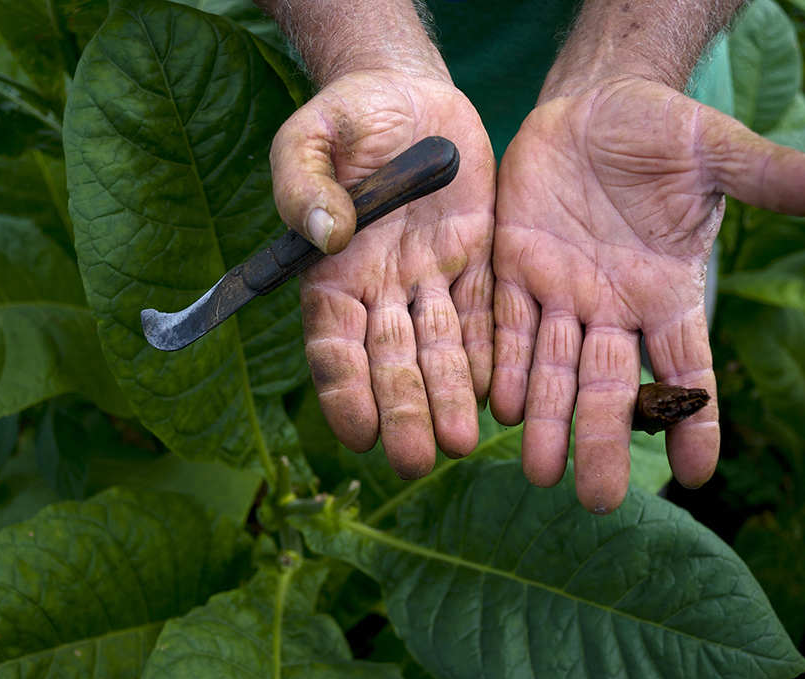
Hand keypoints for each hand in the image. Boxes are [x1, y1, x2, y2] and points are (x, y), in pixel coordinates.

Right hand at [271, 69, 495, 478]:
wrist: (409, 91)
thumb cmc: (347, 115)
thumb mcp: (312, 136)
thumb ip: (305, 183)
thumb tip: (324, 236)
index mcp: (332, 271)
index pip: (334, 346)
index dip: (344, 391)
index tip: (359, 433)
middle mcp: (382, 289)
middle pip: (392, 362)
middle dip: (405, 412)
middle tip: (419, 461)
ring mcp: (432, 280)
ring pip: (441, 350)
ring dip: (450, 397)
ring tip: (462, 444)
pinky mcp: (478, 262)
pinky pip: (485, 315)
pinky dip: (490, 355)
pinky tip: (498, 396)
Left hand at [490, 77, 804, 512]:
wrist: (593, 102)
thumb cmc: (662, 129)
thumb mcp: (715, 148)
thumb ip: (768, 174)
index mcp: (668, 290)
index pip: (688, 369)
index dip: (696, 419)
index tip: (697, 473)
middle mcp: (615, 307)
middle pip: (612, 388)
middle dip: (604, 441)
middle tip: (597, 500)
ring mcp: (564, 292)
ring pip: (554, 369)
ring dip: (548, 420)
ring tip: (540, 472)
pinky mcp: (515, 267)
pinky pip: (506, 323)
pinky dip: (503, 364)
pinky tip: (499, 408)